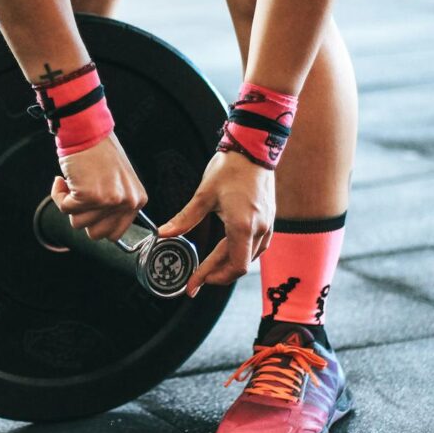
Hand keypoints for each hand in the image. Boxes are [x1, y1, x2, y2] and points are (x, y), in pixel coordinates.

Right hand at [51, 133, 147, 241]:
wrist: (87, 130)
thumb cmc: (99, 152)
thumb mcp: (118, 182)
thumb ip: (114, 205)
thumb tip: (99, 229)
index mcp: (137, 200)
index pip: (115, 234)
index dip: (96, 223)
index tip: (90, 208)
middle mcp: (126, 202)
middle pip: (95, 234)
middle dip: (82, 217)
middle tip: (81, 195)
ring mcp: (109, 200)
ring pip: (77, 223)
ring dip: (70, 204)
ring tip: (75, 182)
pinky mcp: (89, 196)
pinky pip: (64, 208)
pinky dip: (59, 195)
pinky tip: (64, 180)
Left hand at [159, 151, 275, 296]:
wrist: (255, 148)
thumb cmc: (231, 168)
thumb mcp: (204, 195)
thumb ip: (185, 218)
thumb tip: (163, 234)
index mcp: (243, 226)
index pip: (231, 266)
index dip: (211, 278)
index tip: (193, 285)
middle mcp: (259, 229)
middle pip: (239, 266)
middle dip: (217, 275)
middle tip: (197, 279)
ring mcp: (268, 225)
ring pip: (250, 258)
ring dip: (229, 266)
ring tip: (210, 268)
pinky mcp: (270, 219)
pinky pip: (258, 247)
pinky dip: (242, 254)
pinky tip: (229, 252)